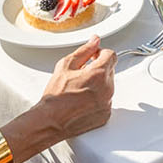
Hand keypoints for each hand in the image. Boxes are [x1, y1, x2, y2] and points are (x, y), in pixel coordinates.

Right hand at [12, 36, 114, 151]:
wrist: (51, 121)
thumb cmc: (56, 96)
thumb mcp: (66, 65)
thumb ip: (84, 50)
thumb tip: (95, 40)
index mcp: (99, 74)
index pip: (111, 55)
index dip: (101, 53)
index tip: (94, 56)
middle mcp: (107, 88)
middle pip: (110, 70)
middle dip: (98, 69)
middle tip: (81, 74)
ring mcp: (107, 103)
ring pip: (108, 85)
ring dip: (98, 84)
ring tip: (80, 89)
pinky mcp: (105, 114)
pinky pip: (105, 100)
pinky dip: (97, 98)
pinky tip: (83, 101)